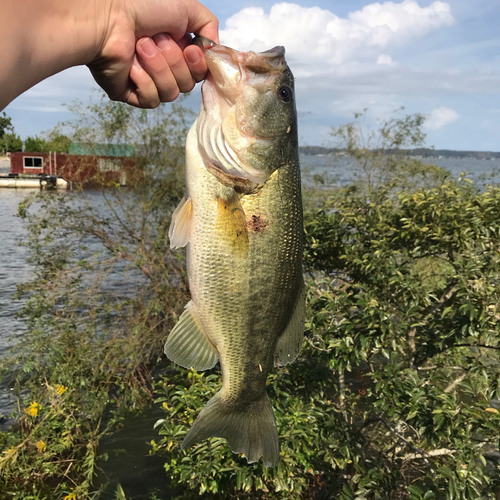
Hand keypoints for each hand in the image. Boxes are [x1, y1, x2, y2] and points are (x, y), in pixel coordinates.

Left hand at [88, 0, 218, 107]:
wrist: (108, 16)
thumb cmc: (144, 5)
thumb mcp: (188, 7)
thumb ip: (209, 26)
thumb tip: (212, 50)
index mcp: (179, 50)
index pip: (200, 73)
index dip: (199, 66)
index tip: (191, 50)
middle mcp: (165, 68)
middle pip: (188, 85)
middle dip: (174, 61)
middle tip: (157, 39)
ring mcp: (149, 82)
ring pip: (171, 93)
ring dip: (158, 67)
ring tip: (141, 46)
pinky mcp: (133, 95)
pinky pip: (152, 100)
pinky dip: (144, 81)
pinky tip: (132, 66)